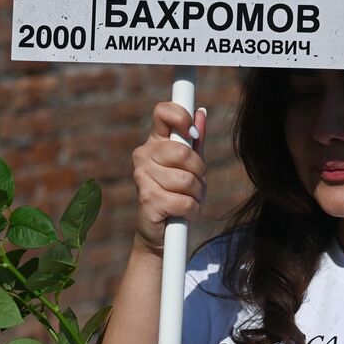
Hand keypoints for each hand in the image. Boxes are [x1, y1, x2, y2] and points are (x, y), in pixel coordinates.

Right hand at [131, 103, 206, 255]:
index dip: (181, 117)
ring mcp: (142, 177)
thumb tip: (201, 112)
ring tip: (188, 199)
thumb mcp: (191, 165)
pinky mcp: (147, 200)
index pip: (163, 112)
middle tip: (194, 183)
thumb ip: (196, 140)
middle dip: (198, 171)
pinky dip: (192, 210)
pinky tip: (183, 213)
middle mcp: (143, 156)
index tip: (193, 133)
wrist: (162, 232)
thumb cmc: (178, 194)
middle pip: (183, 152)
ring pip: (187, 180)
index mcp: (155, 142)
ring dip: (196, 194)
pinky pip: (185, 201)